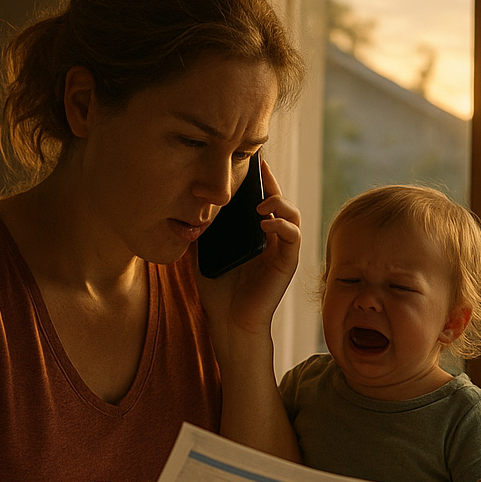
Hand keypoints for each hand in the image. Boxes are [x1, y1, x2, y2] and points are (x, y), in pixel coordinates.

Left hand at [196, 157, 300, 338]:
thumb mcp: (204, 250)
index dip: (258, 178)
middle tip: (256, 166)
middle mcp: (272, 237)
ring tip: (259, 202)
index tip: (246, 160)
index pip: (261, 197)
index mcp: (255, 232)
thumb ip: (203, 228)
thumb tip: (186, 202)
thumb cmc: (217, 289)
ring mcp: (281, 249)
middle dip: (270, 181)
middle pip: (279, 198)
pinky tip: (264, 223)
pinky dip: (282, 224)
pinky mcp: (287, 262)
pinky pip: (293, 235)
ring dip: (279, 201)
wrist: (228, 321)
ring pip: (292, 213)